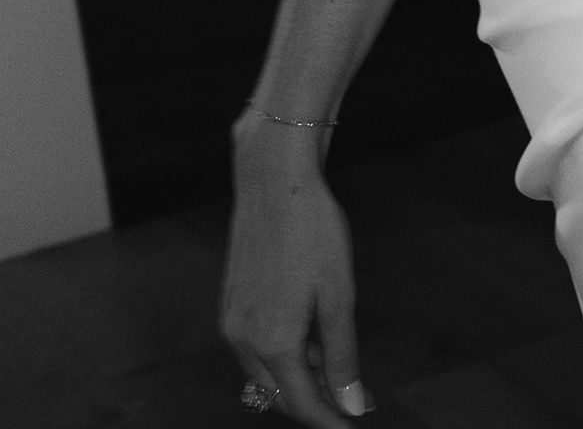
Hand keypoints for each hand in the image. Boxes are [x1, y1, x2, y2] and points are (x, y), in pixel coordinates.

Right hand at [223, 129, 369, 424]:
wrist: (274, 179)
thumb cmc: (312, 231)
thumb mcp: (338, 296)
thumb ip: (343, 356)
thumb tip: (353, 404)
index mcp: (273, 343)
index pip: (303, 404)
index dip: (331, 420)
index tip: (353, 424)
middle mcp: (243, 341)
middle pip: (280, 396)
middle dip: (315, 402)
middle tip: (353, 395)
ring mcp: (232, 322)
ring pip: (265, 375)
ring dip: (298, 379)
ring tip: (334, 362)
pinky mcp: (229, 304)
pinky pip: (254, 350)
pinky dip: (281, 356)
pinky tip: (307, 336)